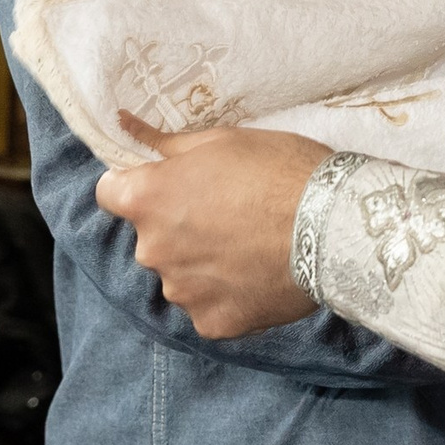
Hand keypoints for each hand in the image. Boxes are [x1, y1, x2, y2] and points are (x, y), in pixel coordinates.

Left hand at [96, 113, 334, 339]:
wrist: (335, 223)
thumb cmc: (281, 169)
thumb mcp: (225, 140)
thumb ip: (167, 142)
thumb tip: (123, 122)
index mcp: (148, 199)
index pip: (110, 192)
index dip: (139, 186)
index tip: (171, 184)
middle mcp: (151, 250)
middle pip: (151, 237)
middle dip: (179, 227)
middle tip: (230, 213)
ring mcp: (181, 292)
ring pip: (181, 275)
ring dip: (204, 264)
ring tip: (252, 248)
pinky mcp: (213, 323)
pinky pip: (209, 307)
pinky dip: (228, 295)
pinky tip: (260, 277)